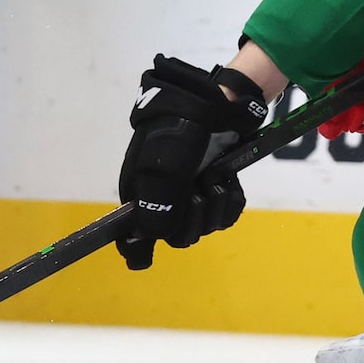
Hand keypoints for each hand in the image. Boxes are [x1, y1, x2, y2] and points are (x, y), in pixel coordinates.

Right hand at [115, 55, 267, 270]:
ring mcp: (192, 194)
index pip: (134, 235)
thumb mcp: (163, 167)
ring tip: (214, 178)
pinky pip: (225, 214)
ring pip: (204, 227)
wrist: (216, 105)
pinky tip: (227, 182)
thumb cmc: (181, 131)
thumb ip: (158, 205)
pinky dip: (229, 200)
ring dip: (214, 206)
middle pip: (177, 236)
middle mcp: (164, 199)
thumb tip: (154, 237)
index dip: (141, 248)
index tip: (147, 257)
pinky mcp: (216, 188)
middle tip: (199, 192)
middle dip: (192, 219)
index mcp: (141, 193)